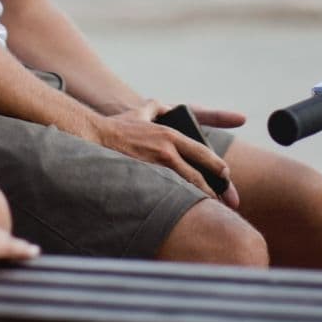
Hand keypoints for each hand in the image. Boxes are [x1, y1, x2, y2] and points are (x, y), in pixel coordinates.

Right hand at [91, 101, 239, 208]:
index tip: (226, 177)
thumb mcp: (140, 111)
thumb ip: (157, 108)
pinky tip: (185, 214)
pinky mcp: (143, 183)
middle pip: (198, 176)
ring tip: (210, 211)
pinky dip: (178, 205)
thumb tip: (168, 106)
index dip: (218, 168)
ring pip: (185, 189)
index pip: (203, 153)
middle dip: (217, 190)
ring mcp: (154, 169)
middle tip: (228, 201)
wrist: (92, 138)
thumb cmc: (117, 126)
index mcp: (169, 135)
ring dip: (200, 201)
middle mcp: (166, 152)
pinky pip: (166, 197)